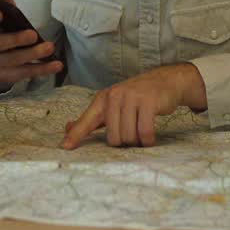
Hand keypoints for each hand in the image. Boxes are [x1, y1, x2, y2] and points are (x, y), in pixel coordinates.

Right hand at [0, 0, 62, 91]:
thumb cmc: (3, 33)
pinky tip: (57, 65)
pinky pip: (26, 73)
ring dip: (33, 54)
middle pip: (0, 45)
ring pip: (15, 61)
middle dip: (16, 40)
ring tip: (50, 47)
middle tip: (33, 34)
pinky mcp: (9, 77)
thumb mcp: (4, 15)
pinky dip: (42, 69)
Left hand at [61, 63, 206, 148]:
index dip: (76, 135)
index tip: (65, 147)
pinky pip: (144, 132)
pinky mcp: (149, 102)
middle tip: (132, 132)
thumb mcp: (112, 104)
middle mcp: (114, 96)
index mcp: (103, 99)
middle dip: (124, 141)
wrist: (165, 81)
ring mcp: (132, 98)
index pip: (87, 121)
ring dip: (137, 141)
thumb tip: (67, 129)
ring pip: (129, 136)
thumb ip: (91, 119)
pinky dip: (148, 140)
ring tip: (142, 131)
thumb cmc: (136, 97)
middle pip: (113, 138)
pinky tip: (149, 137)